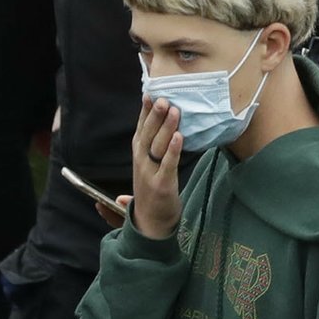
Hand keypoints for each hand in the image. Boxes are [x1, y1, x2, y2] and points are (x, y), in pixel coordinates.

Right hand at [127, 94, 183, 239]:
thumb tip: (154, 124)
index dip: (145, 112)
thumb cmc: (151, 193)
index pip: (141, 129)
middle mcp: (140, 163)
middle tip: (163, 97)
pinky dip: (173, 150)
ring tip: (174, 109)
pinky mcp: (162, 185)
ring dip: (166, 127)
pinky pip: (168, 164)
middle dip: (155, 115)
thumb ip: (147, 149)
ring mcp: (149, 174)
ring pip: (157, 146)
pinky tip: (180, 136)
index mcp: (138, 156)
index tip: (150, 93)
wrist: (149, 225)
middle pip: (148, 135)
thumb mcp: (146, 169)